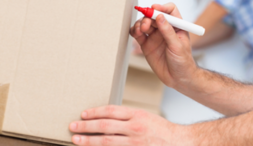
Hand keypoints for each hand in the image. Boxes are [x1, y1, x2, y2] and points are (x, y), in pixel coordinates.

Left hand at [69, 105, 188, 145]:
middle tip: (73, 126)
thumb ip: (128, 118)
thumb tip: (106, 119)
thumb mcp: (146, 117)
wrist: (180, 143)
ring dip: (88, 141)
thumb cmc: (162, 131)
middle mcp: (135, 128)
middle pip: (105, 126)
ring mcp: (134, 143)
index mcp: (138, 115)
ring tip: (77, 140)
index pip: (111, 111)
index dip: (95, 112)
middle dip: (86, 126)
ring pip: (106, 142)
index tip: (83, 114)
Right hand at [130, 3, 197, 88]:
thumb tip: (160, 16)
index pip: (169, 10)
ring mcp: (155, 36)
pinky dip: (134, 31)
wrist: (178, 78)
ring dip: (140, 24)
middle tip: (145, 25)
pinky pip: (138, 34)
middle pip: (154, 16)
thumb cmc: (183, 62)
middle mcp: (165, 29)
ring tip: (140, 30)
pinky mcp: (146, 44)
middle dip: (148, 17)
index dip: (162, 7)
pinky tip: (135, 33)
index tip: (154, 8)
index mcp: (177, 26)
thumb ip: (168, 31)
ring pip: (145, 23)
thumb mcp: (177, 46)